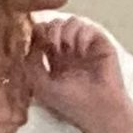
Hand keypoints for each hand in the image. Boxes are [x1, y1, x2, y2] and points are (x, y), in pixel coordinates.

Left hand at [26, 18, 132, 132]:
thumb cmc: (70, 102)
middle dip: (51, 30)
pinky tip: (80, 49)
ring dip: (65, 31)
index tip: (37, 43)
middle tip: (53, 46)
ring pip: (72, 22)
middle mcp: (71, 51)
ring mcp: (87, 47)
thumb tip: (32, 41)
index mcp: (55, 59)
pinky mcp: (102, 45)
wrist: (98, 109)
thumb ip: (31, 62)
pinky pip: (89, 27)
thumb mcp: (40, 85)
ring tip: (66, 47)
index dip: (38, 33)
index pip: (43, 34)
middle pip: (56, 24)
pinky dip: (81, 34)